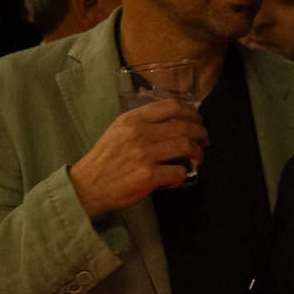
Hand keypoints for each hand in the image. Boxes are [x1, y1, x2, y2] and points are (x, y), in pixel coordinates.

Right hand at [69, 99, 208, 219]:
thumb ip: (143, 124)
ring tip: (198, 157)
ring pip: (185, 146)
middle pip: (183, 127)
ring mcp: (143, 155)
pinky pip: (178, 171)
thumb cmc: (105, 160)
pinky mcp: (147, 177)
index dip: (191, 112)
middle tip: (204, 140)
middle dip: (201, 133)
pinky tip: (180, 175)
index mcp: (132, 119)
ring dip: (198, 152)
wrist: (88, 187)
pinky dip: (184, 173)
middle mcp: (138, 133)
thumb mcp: (118, 131)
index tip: (198, 120)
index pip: (171, 106)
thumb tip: (175, 122)